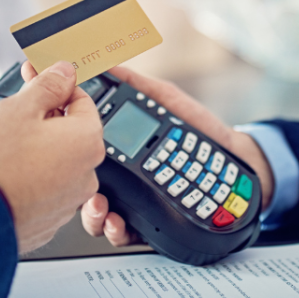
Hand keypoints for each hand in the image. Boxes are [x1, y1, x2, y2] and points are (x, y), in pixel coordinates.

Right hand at [0, 61, 104, 253]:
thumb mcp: (19, 108)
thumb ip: (48, 86)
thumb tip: (64, 73)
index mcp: (86, 142)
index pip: (83, 101)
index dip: (56, 87)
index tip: (37, 80)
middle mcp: (85, 175)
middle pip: (68, 134)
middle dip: (41, 120)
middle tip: (9, 114)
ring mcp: (66, 203)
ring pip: (54, 163)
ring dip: (33, 150)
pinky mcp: (46, 223)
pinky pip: (41, 191)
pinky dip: (26, 179)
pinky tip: (1, 174)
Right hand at [72, 64, 274, 247]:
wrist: (232, 159)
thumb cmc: (199, 129)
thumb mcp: (166, 101)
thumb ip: (138, 84)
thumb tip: (109, 64)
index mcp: (120, 151)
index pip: (86, 156)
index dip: (72, 156)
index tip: (66, 150)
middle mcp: (121, 179)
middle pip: (85, 190)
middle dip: (78, 192)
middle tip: (86, 189)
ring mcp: (132, 202)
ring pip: (99, 216)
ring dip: (94, 216)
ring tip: (101, 209)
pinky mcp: (148, 223)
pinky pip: (125, 233)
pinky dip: (118, 232)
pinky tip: (120, 223)